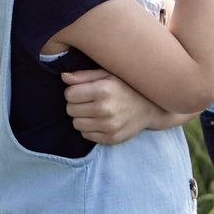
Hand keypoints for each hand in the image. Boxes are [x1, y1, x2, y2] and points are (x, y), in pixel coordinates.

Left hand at [61, 69, 186, 143]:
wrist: (150, 108)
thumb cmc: (125, 87)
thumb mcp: (107, 75)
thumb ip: (84, 76)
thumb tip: (63, 77)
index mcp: (103, 90)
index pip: (69, 94)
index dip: (74, 92)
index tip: (83, 91)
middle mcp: (105, 109)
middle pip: (70, 110)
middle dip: (76, 104)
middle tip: (89, 101)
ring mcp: (108, 126)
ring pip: (76, 124)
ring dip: (81, 117)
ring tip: (94, 111)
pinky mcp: (111, 138)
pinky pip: (86, 135)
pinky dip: (89, 128)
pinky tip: (100, 121)